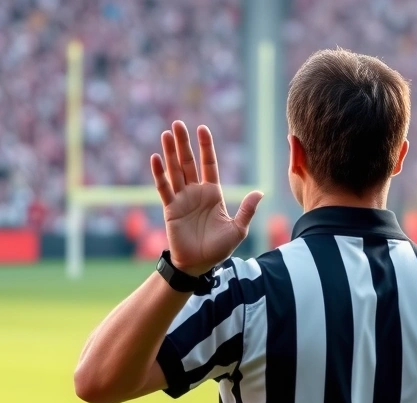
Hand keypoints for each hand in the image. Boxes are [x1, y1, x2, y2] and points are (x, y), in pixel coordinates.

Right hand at [151, 121, 262, 275]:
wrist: (198, 265)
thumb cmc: (218, 249)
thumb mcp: (238, 229)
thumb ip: (247, 210)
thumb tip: (260, 192)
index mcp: (213, 194)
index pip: (209, 164)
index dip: (206, 147)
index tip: (202, 128)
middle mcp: (196, 192)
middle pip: (189, 162)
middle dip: (184, 143)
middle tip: (178, 123)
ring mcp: (182, 199)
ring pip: (175, 171)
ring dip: (170, 152)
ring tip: (166, 134)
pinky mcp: (170, 208)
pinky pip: (164, 188)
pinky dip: (159, 173)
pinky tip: (156, 158)